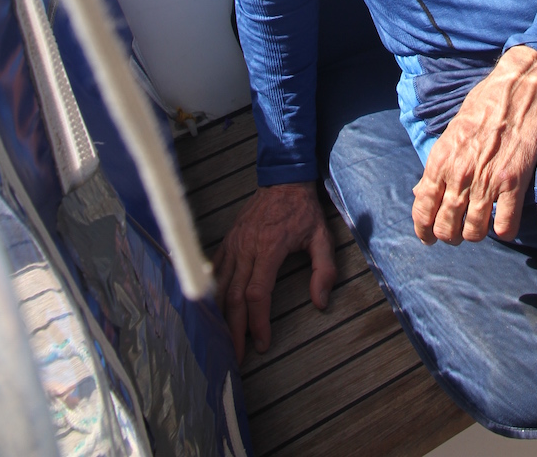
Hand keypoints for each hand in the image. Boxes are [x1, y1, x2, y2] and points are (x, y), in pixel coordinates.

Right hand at [213, 181, 336, 361]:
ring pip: (220, 287)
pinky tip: (213, 313)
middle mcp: (246, 247)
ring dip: (221, 318)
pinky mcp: (227, 241)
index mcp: (269, 247)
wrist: (283, 180)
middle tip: (235, 357)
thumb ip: (324, 270)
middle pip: (233, 297)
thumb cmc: (304, 211)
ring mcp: (233, 244)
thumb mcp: (322, 237)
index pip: (256, 293)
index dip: (257, 322)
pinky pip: (216, 272)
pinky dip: (212, 294)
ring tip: (223, 342)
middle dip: (234, 330)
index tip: (262, 344)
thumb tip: (321, 303)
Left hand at [411, 45, 536, 245]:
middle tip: (457, 232)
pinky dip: (504, 231)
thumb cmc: (485, 104)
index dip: (423, 229)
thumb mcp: (452, 131)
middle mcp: (460, 174)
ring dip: (476, 234)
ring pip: (474, 233)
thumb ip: (437, 164)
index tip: (428, 237)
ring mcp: (487, 181)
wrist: (520, 87)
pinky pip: (505, 226)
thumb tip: (420, 193)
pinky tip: (504, 222)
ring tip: (481, 226)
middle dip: (450, 236)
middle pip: (446, 228)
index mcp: (441, 160)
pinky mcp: (514, 183)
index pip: (423, 209)